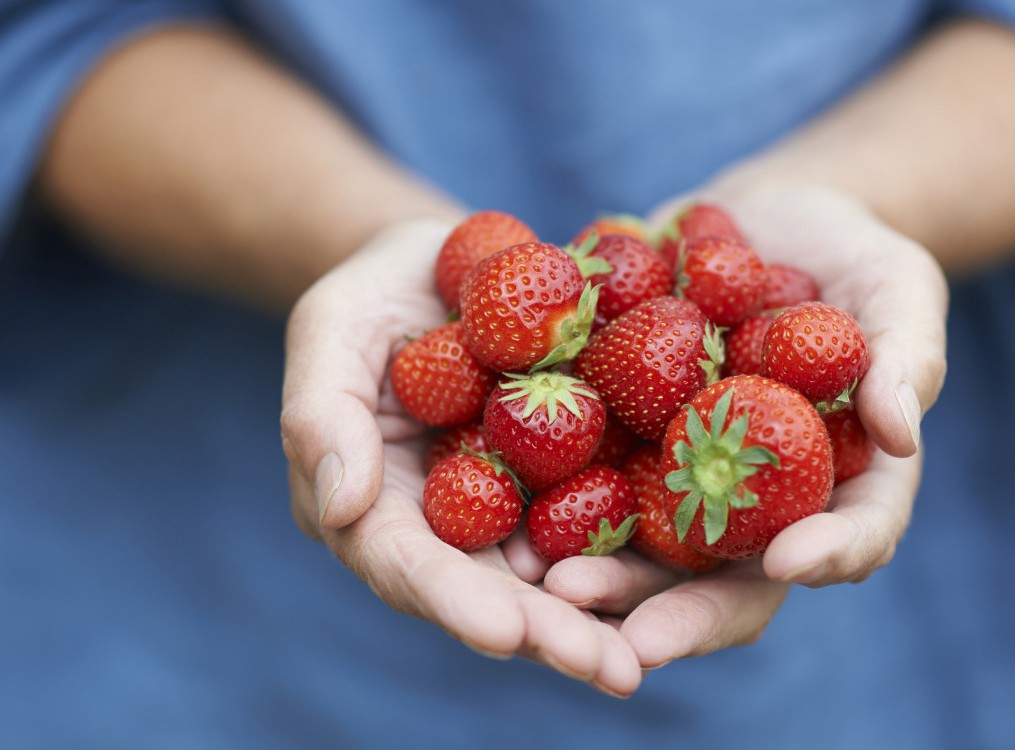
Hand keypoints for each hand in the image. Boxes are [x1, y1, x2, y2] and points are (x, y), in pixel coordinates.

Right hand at [281, 218, 642, 695]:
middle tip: (608, 670)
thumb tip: (338, 509)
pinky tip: (693, 577)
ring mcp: (515, 506)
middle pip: (494, 590)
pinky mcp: (571, 474)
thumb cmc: (371, 295)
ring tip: (647, 656)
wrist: (446, 264)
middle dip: (546, 633)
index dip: (455, 600)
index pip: (408, 565)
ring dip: (602, 617)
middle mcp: (450, 526)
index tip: (504, 631)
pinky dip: (640, 551)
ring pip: (557, 573)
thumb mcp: (330, 332)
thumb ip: (321, 415)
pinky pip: (606, 515)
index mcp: (378, 507)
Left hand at [529, 182, 947, 668]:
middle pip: (726, 574)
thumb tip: (901, 433)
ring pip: (644, 547)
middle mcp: (751, 500)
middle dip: (681, 609)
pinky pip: (583, 477)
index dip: (826, 555)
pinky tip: (502, 513)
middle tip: (637, 638)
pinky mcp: (620, 436)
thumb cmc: (851, 256)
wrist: (755, 221)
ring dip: (603, 576)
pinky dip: (546, 501)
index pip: (846, 536)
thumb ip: (909, 356)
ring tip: (552, 586)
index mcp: (834, 482)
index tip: (790, 561)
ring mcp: (680, 474)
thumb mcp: (898, 289)